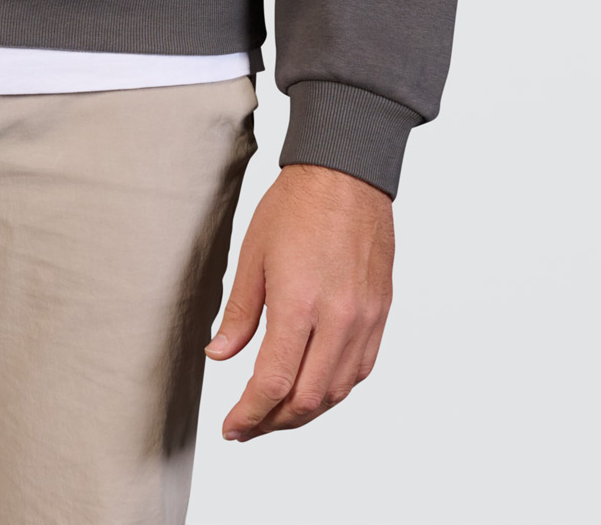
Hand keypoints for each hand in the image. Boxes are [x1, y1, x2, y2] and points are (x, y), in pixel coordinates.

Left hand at [206, 163, 392, 437]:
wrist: (346, 173)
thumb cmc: (296, 205)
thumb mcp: (252, 254)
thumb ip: (239, 313)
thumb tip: (219, 355)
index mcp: (299, 304)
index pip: (274, 383)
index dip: (250, 414)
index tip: (231, 428)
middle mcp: (338, 319)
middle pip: (308, 399)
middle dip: (274, 422)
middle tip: (248, 425)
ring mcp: (364, 319)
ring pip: (337, 392)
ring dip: (305, 412)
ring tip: (276, 413)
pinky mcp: (380, 313)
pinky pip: (360, 370)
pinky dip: (334, 389)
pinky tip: (313, 387)